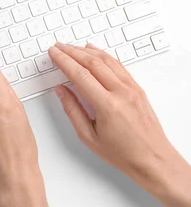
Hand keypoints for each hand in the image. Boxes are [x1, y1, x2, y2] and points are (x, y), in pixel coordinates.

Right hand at [49, 42, 190, 206]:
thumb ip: (72, 110)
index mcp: (107, 106)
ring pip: (106, 60)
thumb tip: (61, 91)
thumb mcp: (89, 136)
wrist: (153, 160)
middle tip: (58, 47)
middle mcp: (121, 93)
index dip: (63, 61)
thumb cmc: (124, 153)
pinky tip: (95, 52)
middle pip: (92, 63)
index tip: (53, 53)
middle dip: (72, 52)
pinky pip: (118, 65)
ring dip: (86, 51)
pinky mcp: (137, 89)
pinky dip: (104, 55)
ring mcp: (132, 89)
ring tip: (72, 47)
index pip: (80, 75)